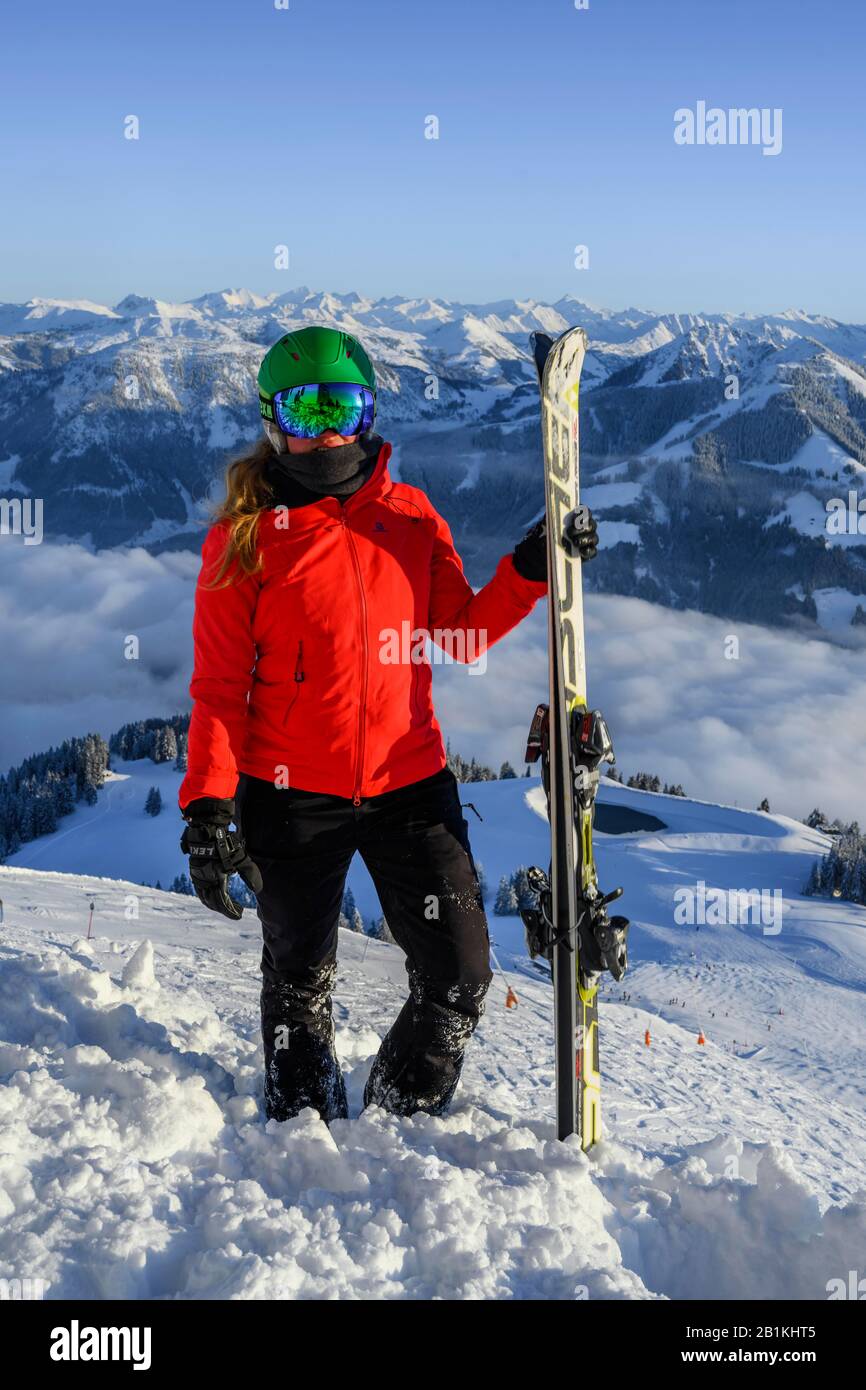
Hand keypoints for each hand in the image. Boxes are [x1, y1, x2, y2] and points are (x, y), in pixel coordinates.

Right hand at [180, 797, 262, 920]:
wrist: (206, 830)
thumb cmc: (225, 844)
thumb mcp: (241, 859)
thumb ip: (250, 874)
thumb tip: (257, 890)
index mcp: (214, 881)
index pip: (222, 903)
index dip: (231, 911)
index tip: (239, 915)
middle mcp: (203, 882)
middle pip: (212, 902)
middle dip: (224, 908)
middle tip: (236, 910)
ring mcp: (197, 876)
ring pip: (204, 896)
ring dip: (214, 903)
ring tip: (224, 905)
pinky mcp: (195, 870)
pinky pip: (200, 889)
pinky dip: (207, 894)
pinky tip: (214, 891)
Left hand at [512, 506, 598, 581]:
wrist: (543, 551)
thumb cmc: (546, 534)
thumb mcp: (546, 524)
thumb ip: (551, 518)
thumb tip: (552, 515)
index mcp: (577, 517)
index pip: (585, 511)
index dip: (582, 513)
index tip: (574, 518)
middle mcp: (586, 527)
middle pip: (591, 525)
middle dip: (582, 528)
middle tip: (570, 532)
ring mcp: (588, 540)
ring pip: (594, 538)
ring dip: (584, 539)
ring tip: (574, 542)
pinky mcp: (587, 552)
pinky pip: (592, 552)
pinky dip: (588, 551)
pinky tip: (580, 552)